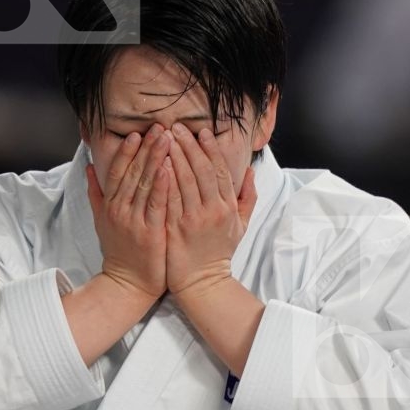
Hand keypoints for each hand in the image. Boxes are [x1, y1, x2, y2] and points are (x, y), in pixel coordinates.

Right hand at [85, 125, 170, 300]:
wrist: (127, 283)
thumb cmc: (119, 251)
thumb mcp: (101, 220)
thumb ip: (95, 193)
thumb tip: (89, 167)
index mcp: (110, 205)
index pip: (118, 171)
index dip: (127, 151)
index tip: (137, 133)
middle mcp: (119, 210)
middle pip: (133, 172)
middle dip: (146, 148)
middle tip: (158, 127)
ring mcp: (133, 221)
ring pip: (144, 184)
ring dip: (156, 159)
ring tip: (167, 139)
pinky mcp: (149, 232)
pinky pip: (155, 204)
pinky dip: (161, 185)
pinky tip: (169, 168)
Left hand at [165, 124, 254, 297]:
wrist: (202, 282)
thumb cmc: (218, 251)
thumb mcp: (241, 225)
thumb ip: (247, 197)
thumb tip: (251, 171)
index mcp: (228, 207)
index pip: (221, 170)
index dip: (211, 149)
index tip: (201, 132)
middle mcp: (214, 210)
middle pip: (202, 170)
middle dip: (189, 146)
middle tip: (176, 127)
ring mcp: (194, 219)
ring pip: (185, 180)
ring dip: (175, 156)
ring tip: (165, 137)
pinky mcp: (176, 228)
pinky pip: (170, 198)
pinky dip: (164, 178)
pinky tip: (157, 162)